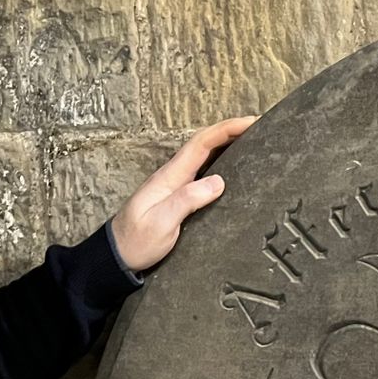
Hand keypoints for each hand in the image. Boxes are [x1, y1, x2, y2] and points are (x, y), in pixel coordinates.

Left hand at [110, 115, 257, 271]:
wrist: (117, 257)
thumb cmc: (136, 242)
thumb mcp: (161, 223)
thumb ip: (187, 200)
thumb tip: (219, 181)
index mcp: (170, 176)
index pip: (201, 143)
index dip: (227, 129)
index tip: (251, 121)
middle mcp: (174, 175)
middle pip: (205, 144)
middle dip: (231, 131)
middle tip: (260, 127)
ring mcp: (175, 185)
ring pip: (205, 156)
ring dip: (227, 144)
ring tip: (253, 141)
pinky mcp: (178, 197)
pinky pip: (203, 172)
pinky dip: (221, 163)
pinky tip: (233, 169)